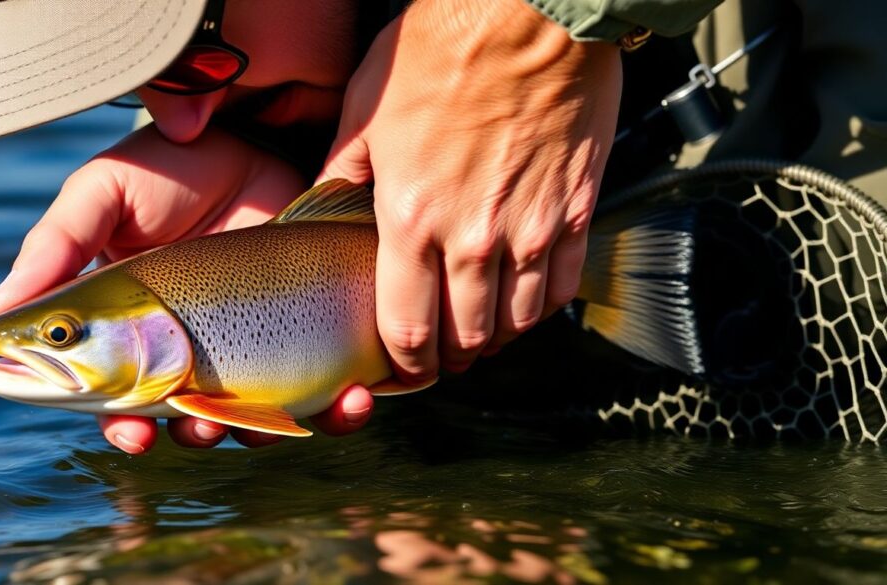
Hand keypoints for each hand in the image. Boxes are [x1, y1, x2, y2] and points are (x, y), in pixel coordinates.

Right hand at [0, 126, 373, 452]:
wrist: (263, 136)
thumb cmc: (174, 163)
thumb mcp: (106, 191)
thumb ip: (59, 244)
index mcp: (135, 329)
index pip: (120, 397)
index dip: (121, 423)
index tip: (129, 432)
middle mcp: (194, 348)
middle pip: (190, 419)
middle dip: (192, 434)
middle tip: (196, 425)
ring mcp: (256, 346)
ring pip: (256, 420)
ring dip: (258, 434)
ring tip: (265, 420)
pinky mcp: (313, 339)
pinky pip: (326, 393)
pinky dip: (337, 410)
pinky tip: (345, 398)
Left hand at [317, 0, 621, 379]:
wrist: (534, 10)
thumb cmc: (447, 46)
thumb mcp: (368, 106)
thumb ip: (343, 171)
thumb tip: (323, 204)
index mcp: (412, 217)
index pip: (406, 329)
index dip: (402, 363)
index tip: (400, 367)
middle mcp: (473, 238)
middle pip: (464, 339)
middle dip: (447, 358)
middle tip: (438, 355)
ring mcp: (530, 229)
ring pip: (515, 324)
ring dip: (493, 338)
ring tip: (480, 333)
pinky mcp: (574, 212)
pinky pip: (560, 289)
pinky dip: (541, 308)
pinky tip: (525, 302)